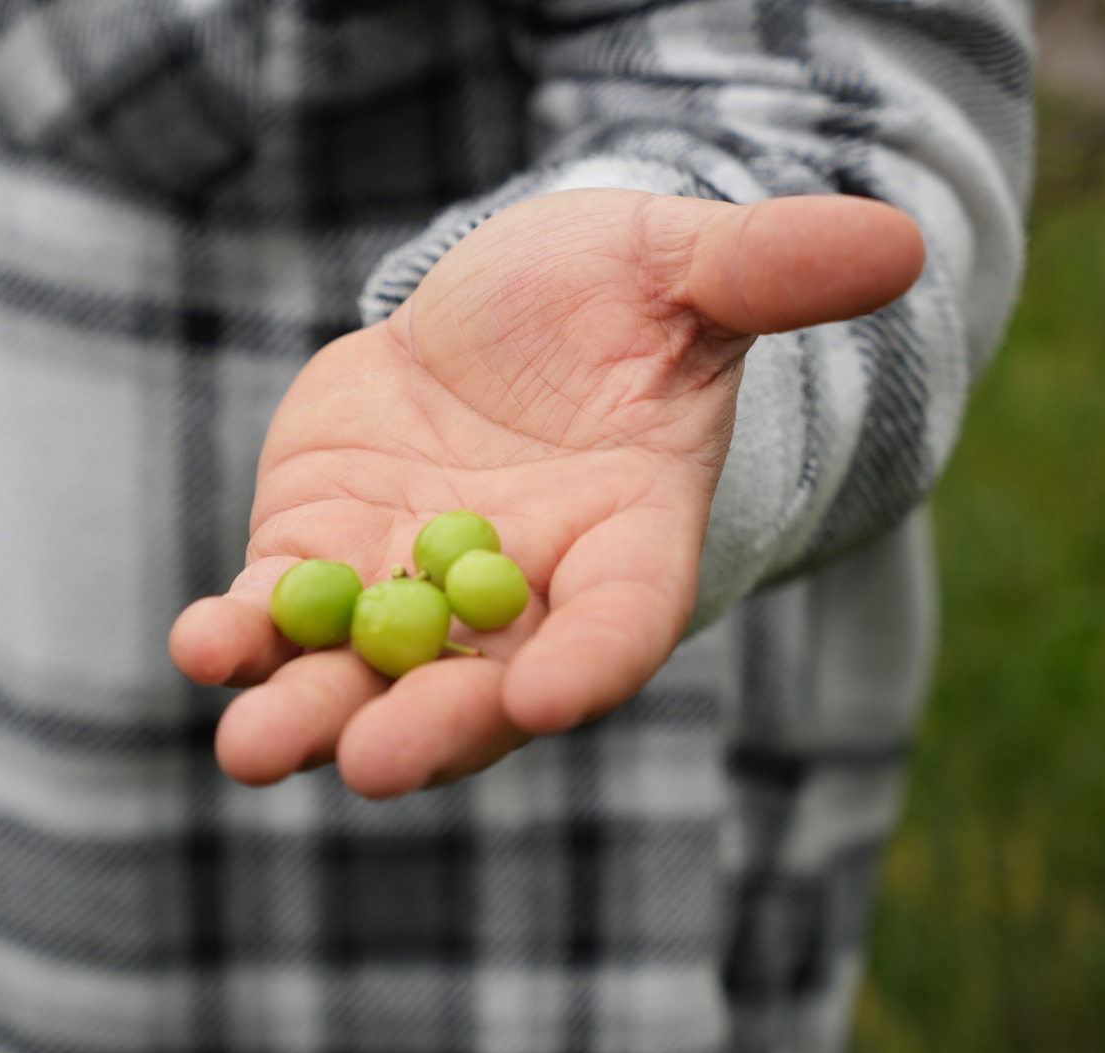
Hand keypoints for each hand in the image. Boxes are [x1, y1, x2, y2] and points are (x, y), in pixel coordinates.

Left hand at [170, 190, 922, 797]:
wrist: (500, 321)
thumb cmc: (613, 299)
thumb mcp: (681, 267)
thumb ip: (767, 268)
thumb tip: (903, 238)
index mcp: (625, 540)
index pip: (622, 619)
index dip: (596, 656)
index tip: (561, 691)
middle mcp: (519, 595)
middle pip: (483, 684)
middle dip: (431, 723)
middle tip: (371, 762)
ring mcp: (410, 587)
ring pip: (362, 674)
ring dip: (306, 713)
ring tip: (252, 750)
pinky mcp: (319, 554)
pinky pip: (277, 610)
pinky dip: (241, 634)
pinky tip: (201, 642)